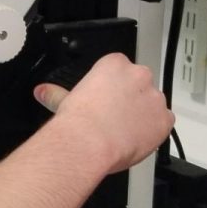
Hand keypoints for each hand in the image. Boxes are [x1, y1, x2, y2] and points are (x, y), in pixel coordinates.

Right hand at [34, 52, 173, 172]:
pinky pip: (163, 123)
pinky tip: (134, 139)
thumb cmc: (77, 121)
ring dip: (142, 115)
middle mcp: (139, 75)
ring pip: (153, 104)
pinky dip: (152, 131)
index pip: (119, 68)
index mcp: (114, 64)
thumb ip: (57, 94)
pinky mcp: (164, 120)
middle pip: (140, 83)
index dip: (112, 87)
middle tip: (113, 117)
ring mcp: (154, 97)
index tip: (105, 100)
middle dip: (130, 98)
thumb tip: (42, 92)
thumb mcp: (64, 101)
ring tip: (122, 132)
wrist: (88, 143)